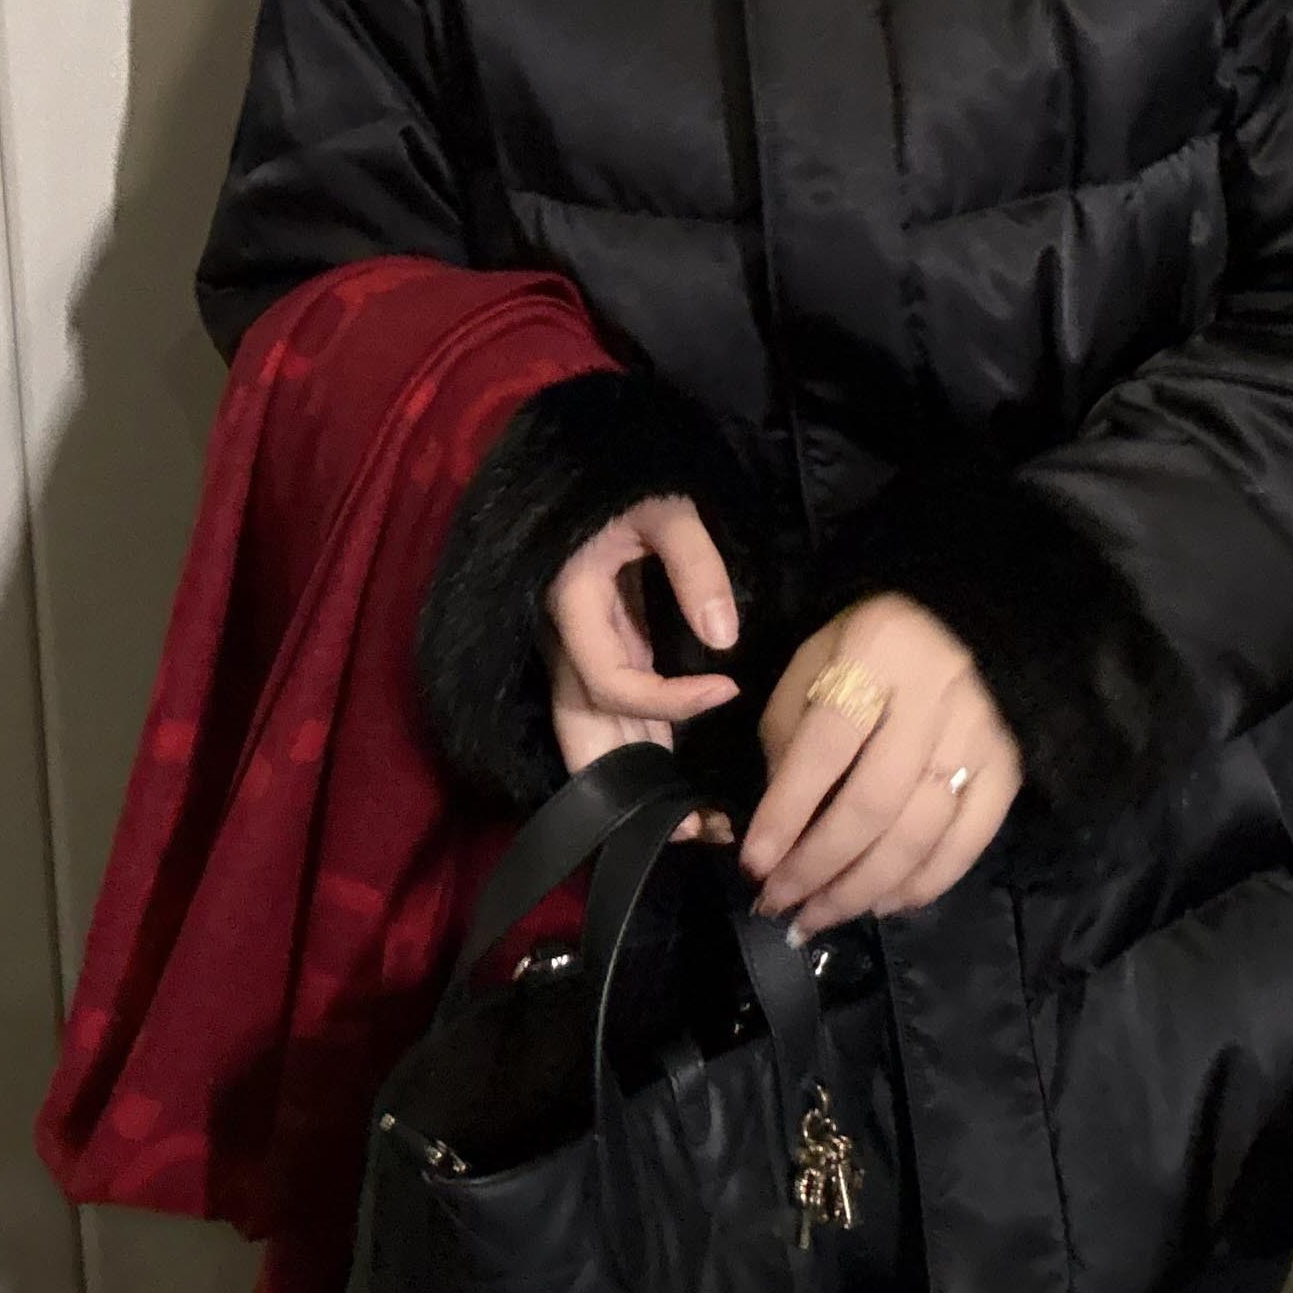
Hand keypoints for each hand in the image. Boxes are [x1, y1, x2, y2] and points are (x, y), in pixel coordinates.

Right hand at [545, 494, 741, 844]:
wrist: (587, 465)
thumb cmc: (627, 480)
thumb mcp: (665, 506)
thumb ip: (694, 563)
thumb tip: (723, 640)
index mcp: (572, 607)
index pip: (608, 682)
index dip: (666, 701)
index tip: (726, 689)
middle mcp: (566, 642)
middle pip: (580, 734)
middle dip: (625, 788)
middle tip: (693, 827)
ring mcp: (579, 652)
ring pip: (592, 735)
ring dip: (635, 781)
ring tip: (695, 825)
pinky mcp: (600, 652)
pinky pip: (613, 714)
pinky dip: (643, 750)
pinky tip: (680, 782)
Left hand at [739, 596, 1021, 938]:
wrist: (956, 622)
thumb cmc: (864, 650)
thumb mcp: (811, 669)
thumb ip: (790, 744)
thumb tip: (777, 836)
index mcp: (876, 652)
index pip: (826, 746)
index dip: (786, 812)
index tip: (754, 864)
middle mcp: (936, 692)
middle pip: (875, 801)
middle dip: (820, 866)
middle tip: (781, 905)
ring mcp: (979, 733)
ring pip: (920, 832)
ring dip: (863, 888)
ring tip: (820, 916)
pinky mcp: (1008, 766)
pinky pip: (967, 842)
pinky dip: (923, 884)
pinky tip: (882, 903)